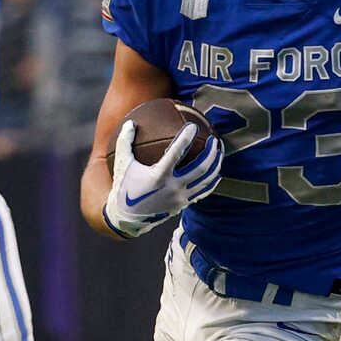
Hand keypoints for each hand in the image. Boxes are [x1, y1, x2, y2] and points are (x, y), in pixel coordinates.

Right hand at [101, 113, 224, 238]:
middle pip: (200, 167)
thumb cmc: (124, 187)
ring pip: (206, 180)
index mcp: (158, 176)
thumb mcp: (121, 164)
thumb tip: (131, 122)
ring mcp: (180, 198)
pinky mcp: (183, 204)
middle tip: (214, 139)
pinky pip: (203, 191)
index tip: (193, 126)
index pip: (177, 153)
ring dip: (216, 165)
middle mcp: (173, 187)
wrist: (128, 219)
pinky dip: (212, 180)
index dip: (186, 138)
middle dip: (211, 152)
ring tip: (219, 152)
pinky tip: (216, 172)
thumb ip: (125, 142)